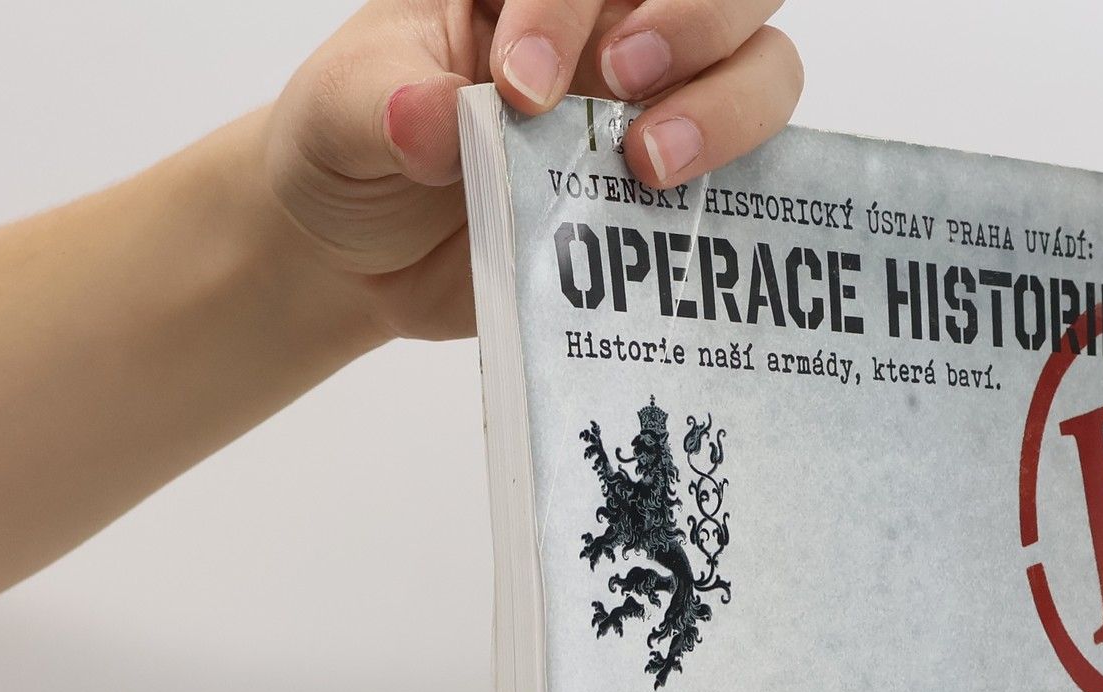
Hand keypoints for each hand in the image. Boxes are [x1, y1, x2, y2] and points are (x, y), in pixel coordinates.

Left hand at [267, 0, 802, 341]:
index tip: (519, 84)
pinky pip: (756, 184)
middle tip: (622, 86)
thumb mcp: (338, 114)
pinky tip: (684, 229)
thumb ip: (382, 107)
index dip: (567, 6)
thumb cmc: (353, 150)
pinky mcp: (676, 198)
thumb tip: (430, 121)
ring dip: (728, 107)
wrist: (360, 257)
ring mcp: (656, 110)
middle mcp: (613, 27)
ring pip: (764, 67)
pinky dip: (741, 200)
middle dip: (691, 21)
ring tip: (652, 165)